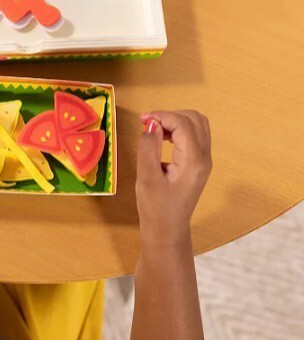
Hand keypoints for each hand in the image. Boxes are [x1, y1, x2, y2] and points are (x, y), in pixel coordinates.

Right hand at [136, 110, 211, 246]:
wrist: (167, 230)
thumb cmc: (155, 207)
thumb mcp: (146, 177)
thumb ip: (148, 148)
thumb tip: (151, 123)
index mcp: (193, 161)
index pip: (183, 124)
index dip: (161, 116)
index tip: (141, 120)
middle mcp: (204, 158)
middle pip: (194, 119)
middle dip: (170, 115)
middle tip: (147, 123)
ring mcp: (204, 160)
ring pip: (197, 124)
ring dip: (175, 120)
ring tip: (154, 129)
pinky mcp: (199, 163)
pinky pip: (194, 135)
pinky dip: (178, 129)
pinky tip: (162, 138)